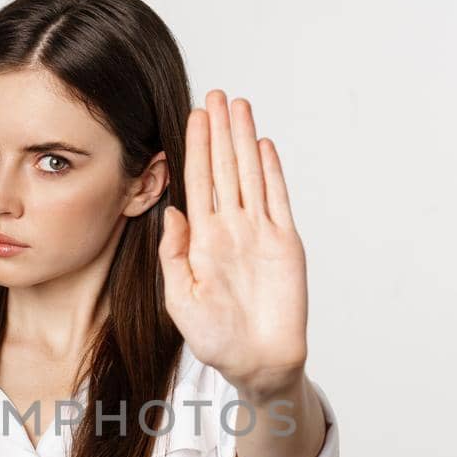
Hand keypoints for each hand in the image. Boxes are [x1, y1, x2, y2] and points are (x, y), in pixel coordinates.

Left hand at [159, 89, 309, 396]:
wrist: (257, 363)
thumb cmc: (216, 339)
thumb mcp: (179, 300)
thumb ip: (173, 256)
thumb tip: (170, 212)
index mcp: (202, 240)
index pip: (197, 183)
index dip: (195, 148)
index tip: (192, 116)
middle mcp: (230, 229)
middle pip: (224, 169)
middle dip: (219, 131)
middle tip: (216, 93)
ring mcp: (259, 233)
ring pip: (250, 175)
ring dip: (244, 140)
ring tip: (239, 105)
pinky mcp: (286, 243)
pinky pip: (277, 199)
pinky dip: (271, 172)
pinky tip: (263, 146)